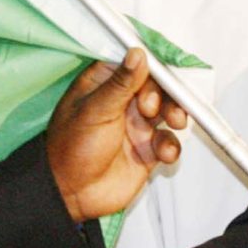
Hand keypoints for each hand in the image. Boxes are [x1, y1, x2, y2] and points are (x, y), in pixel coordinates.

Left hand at [45, 47, 186, 222]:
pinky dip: (171, 145)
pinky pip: (169, 141)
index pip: (135, 63)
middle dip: (164, 93)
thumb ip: (121, 84)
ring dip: (176, 113)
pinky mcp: (148, 150)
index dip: (153, 64)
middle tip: (151, 108)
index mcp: (105, 83)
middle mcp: (123, 101)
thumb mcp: (95, 110)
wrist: (71, 195)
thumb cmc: (71, 148)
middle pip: (158, 85)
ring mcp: (137, 125)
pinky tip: (164, 153)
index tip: (166, 70)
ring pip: (168, 110)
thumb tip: (138, 53)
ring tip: (175, 122)